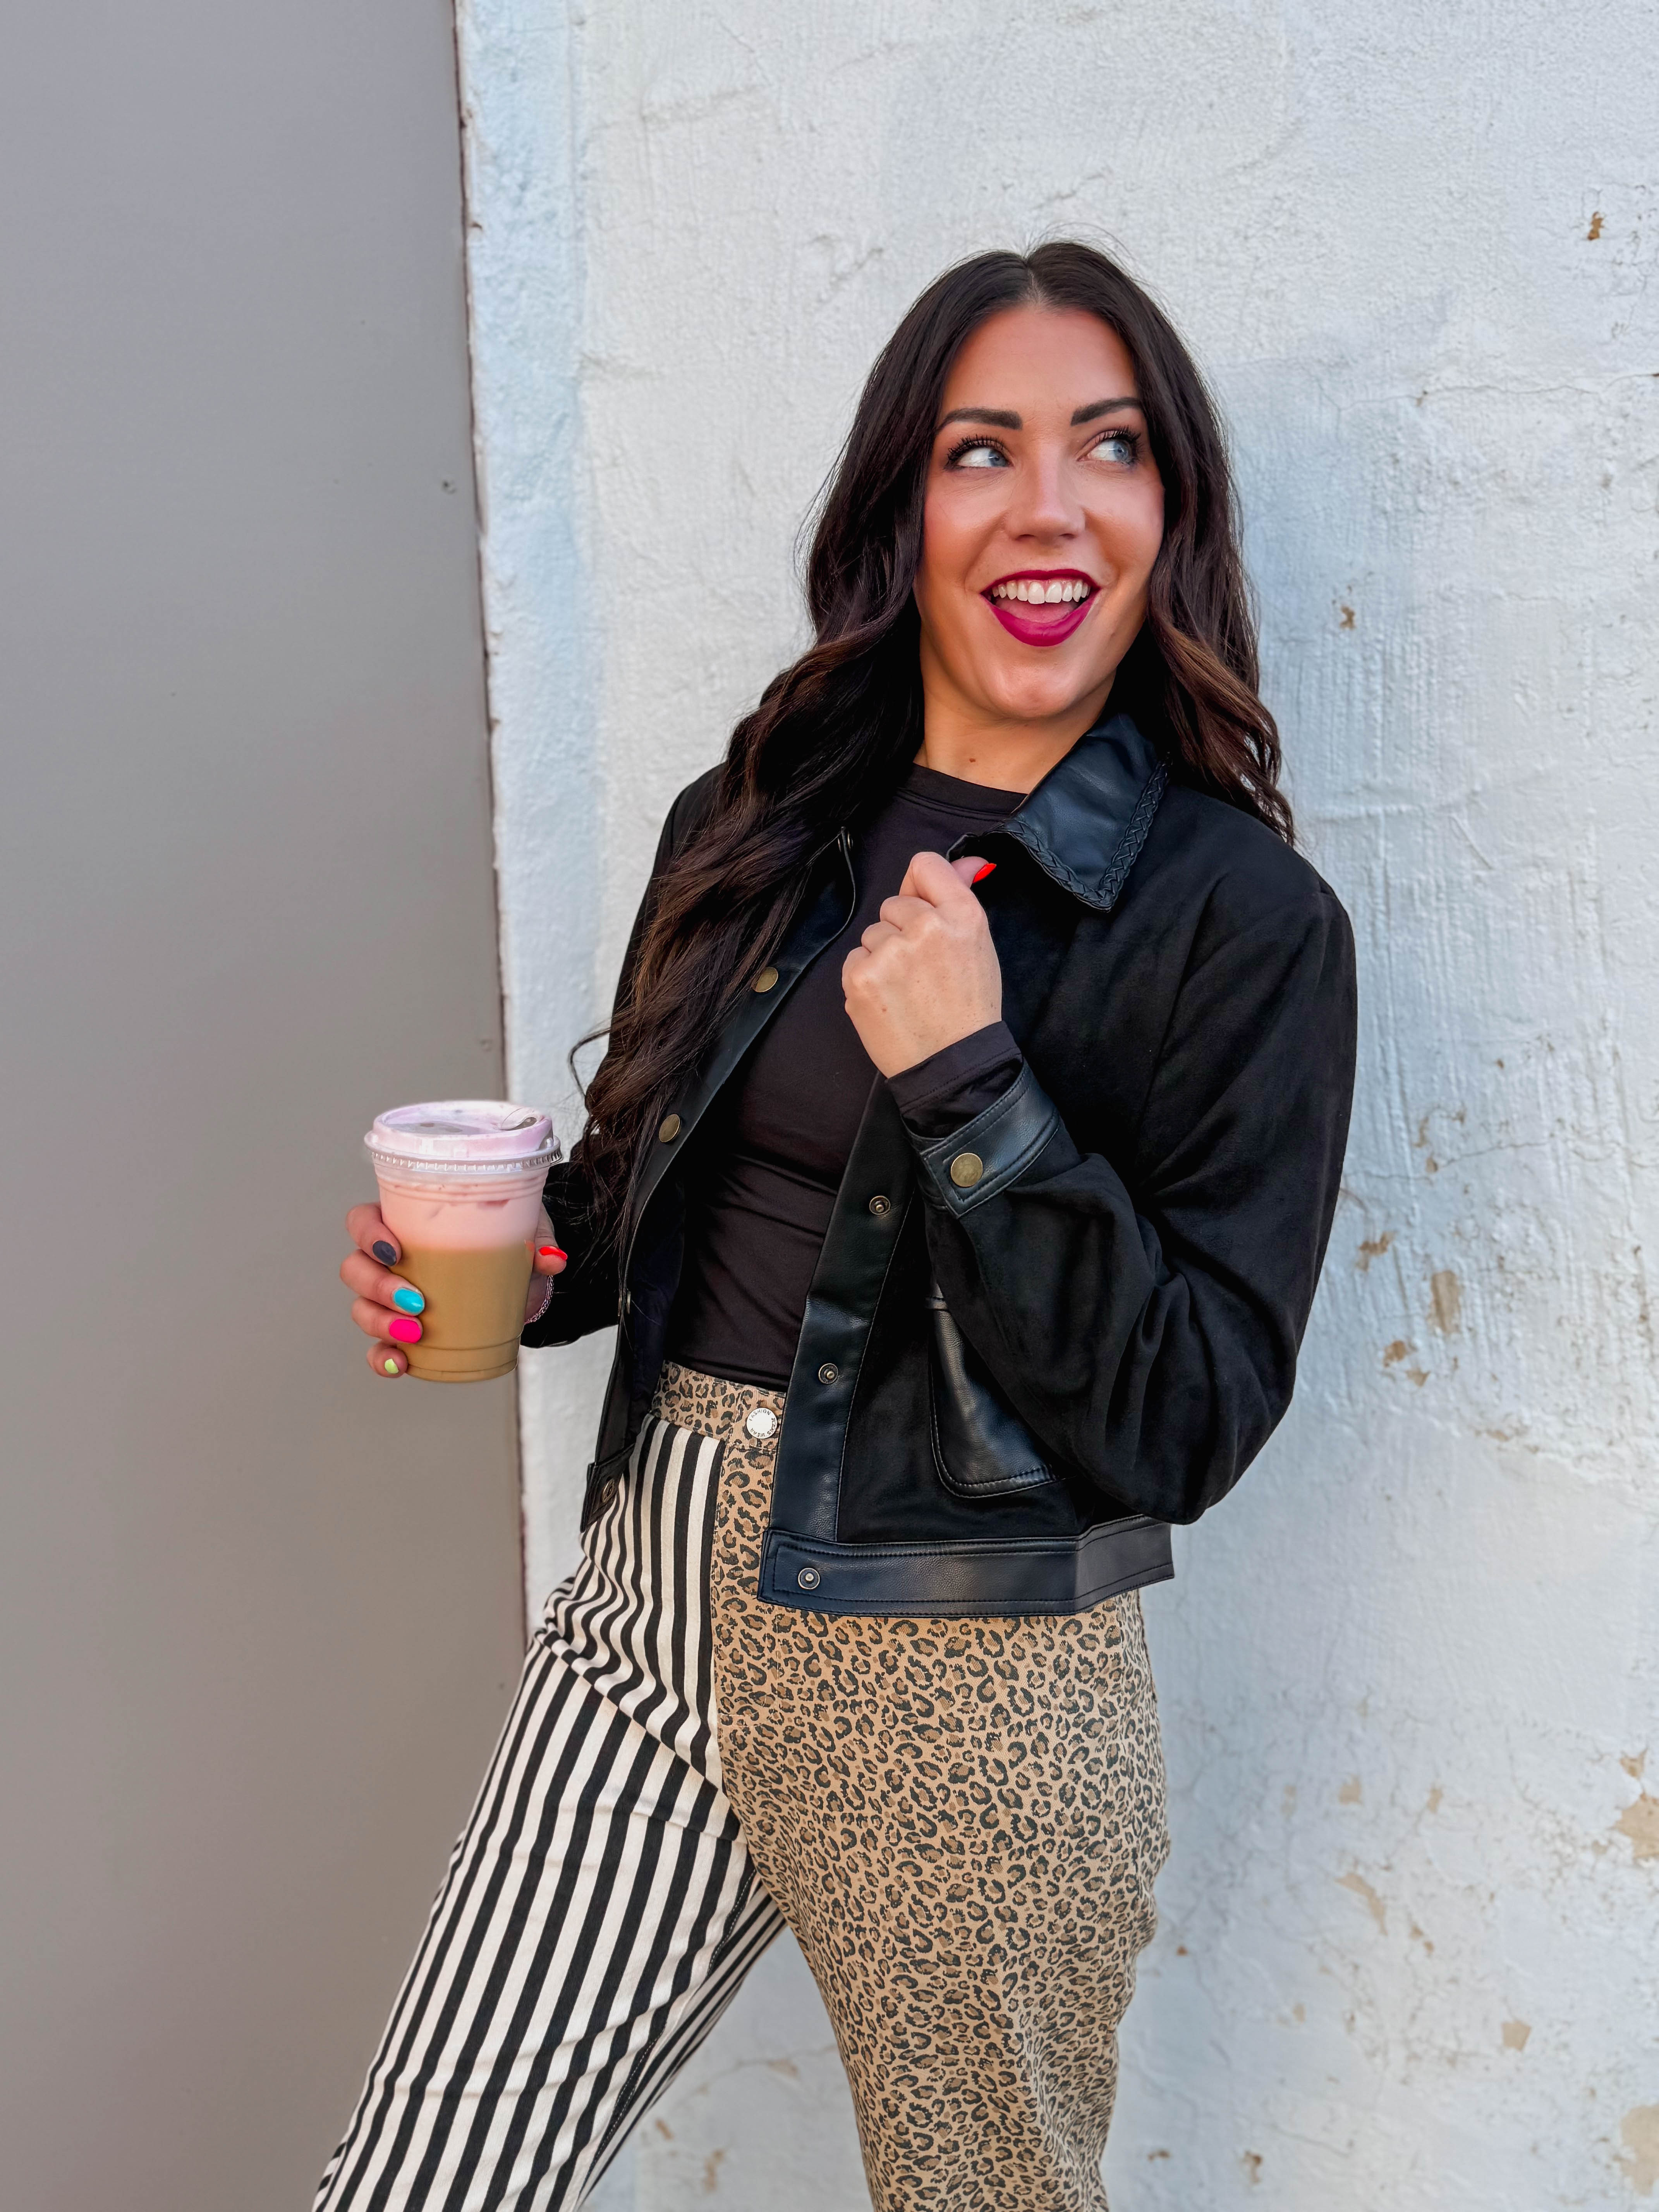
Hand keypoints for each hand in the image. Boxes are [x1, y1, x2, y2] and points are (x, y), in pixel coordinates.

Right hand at [341, 1204, 566, 1378]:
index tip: (395, 1250)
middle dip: (378, 1287)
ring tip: (415, 1332)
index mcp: (404, 1223)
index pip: (362, 1220)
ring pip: (361, 1308)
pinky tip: (402, 1363)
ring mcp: (389, 1298)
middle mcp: (387, 1260)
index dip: (368, 1234)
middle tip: (416, 1301)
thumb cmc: (505, 1242)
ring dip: (381, 1323)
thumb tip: (551, 1258)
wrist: (518, 1281)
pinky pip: (379, 1348)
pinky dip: (384, 1358)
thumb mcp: (522, 1228)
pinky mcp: (401, 1332)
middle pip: (355, 1269)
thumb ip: (536, 1237)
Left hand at [841, 850, 1001, 1078]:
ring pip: (872, 933)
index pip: (925, 864)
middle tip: (924, 970)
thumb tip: (968, 861)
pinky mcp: (861, 978)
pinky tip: (890, 1000)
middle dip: (902, 930)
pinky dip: (867, 978)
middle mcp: (927, 927)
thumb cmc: (968, 1008)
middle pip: (894, 903)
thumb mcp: (979, 946)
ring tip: (908, 989)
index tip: (925, 909)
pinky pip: (855, 959)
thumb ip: (962, 897)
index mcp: (963, 916)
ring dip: (883, 956)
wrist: (953, 1067)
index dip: (920, 887)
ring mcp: (890, 953)